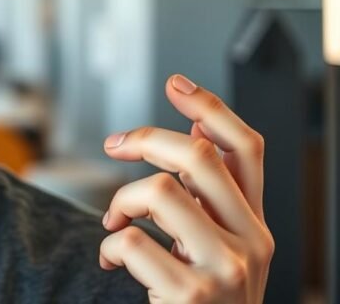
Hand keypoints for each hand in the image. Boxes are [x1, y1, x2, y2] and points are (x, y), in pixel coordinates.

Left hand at [99, 74, 273, 302]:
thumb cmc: (202, 299)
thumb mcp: (215, 244)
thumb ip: (207, 194)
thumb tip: (195, 130)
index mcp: (254, 223)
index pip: (245, 149)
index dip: (210, 109)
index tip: (175, 83)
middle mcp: (251, 242)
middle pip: (197, 157)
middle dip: (145, 141)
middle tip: (114, 147)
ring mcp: (225, 270)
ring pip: (159, 192)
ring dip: (121, 201)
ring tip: (114, 222)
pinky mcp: (192, 295)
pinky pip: (132, 241)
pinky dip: (110, 245)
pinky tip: (113, 260)